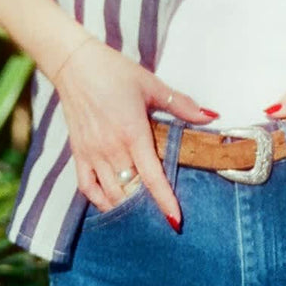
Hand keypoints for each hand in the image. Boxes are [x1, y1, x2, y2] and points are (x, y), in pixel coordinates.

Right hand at [53, 38, 215, 227]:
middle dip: (148, 206)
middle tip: (162, 214)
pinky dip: (100, 200)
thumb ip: (181, 104)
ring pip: (111, 194)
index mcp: (132, 132)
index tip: (175, 220)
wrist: (74, 64)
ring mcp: (92, 153)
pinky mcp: (77, 154)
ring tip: (143, 211)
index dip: (164, 200)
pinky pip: (87, 188)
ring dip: (127, 205)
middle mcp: (111, 148)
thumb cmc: (114, 72)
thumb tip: (210, 116)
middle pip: (132, 190)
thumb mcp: (151, 84)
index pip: (151, 176)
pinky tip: (113, 202)